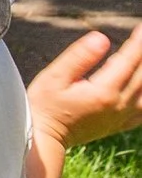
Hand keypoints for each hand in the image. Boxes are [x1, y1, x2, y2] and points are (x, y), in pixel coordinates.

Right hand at [27, 24, 141, 156]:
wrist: (45, 139)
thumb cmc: (45, 105)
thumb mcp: (54, 77)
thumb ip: (79, 57)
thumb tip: (102, 38)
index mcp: (104, 91)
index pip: (128, 60)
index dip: (138, 41)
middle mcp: (119, 105)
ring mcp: (122, 117)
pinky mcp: (120, 125)